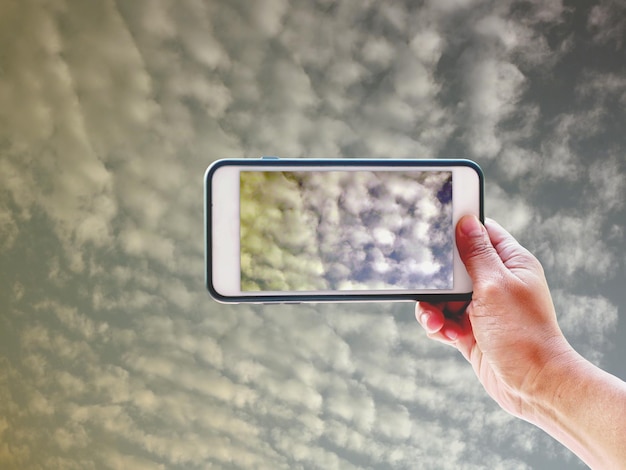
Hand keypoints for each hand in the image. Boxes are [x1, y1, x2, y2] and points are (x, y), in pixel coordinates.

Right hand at [416, 216, 574, 417]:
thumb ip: (476, 253)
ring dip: (433, 308)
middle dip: (437, 280)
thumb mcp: (495, 285)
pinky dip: (439, 326)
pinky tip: (447, 334)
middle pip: (453, 267)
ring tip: (436, 322)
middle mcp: (496, 282)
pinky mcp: (470, 330)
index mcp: (511, 263)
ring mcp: (481, 308)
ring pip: (442, 296)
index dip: (459, 230)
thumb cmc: (523, 333)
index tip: (436, 233)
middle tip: (432, 289)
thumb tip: (466, 221)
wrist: (532, 385)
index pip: (482, 234)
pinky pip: (442, 320)